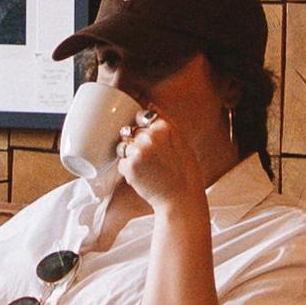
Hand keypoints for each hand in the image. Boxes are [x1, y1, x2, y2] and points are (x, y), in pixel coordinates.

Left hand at [114, 107, 207, 224]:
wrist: (181, 199)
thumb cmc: (184, 173)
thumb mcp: (182, 142)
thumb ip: (166, 122)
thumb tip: (149, 105)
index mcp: (164, 127)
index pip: (141, 116)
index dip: (142, 127)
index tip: (148, 139)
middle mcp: (150, 136)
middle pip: (131, 132)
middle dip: (136, 143)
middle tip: (150, 160)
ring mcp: (138, 151)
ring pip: (123, 146)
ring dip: (129, 155)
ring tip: (146, 168)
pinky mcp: (129, 166)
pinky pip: (121, 162)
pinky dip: (128, 170)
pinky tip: (142, 176)